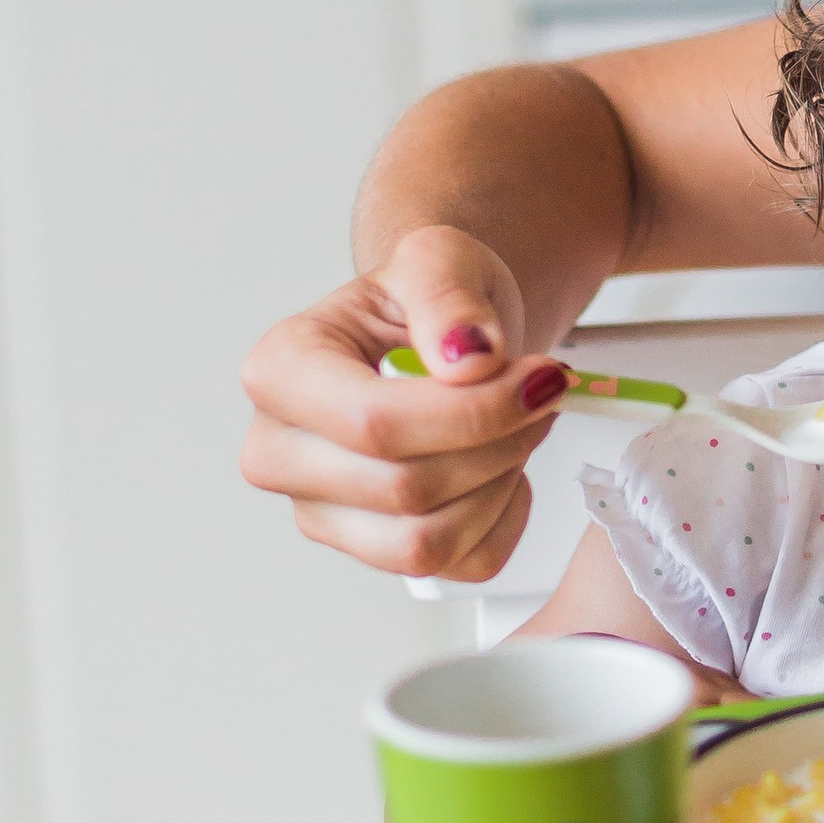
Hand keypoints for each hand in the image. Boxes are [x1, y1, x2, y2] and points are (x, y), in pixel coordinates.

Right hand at [237, 224, 569, 581]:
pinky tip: (503, 466)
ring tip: (523, 424)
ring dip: (501, 482)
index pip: (374, 423)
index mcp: (280, 372)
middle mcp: (280, 452)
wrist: (443, 335)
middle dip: (499, 442)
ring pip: (427, 542)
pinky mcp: (370, 550)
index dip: (474, 412)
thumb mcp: (440, 258)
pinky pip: (459, 564)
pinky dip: (504, 518)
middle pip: (404, 489)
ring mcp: (320, 512)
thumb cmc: (428, 300)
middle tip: (543, 392)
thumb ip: (448, 294)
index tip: (542, 376)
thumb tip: (469, 360)